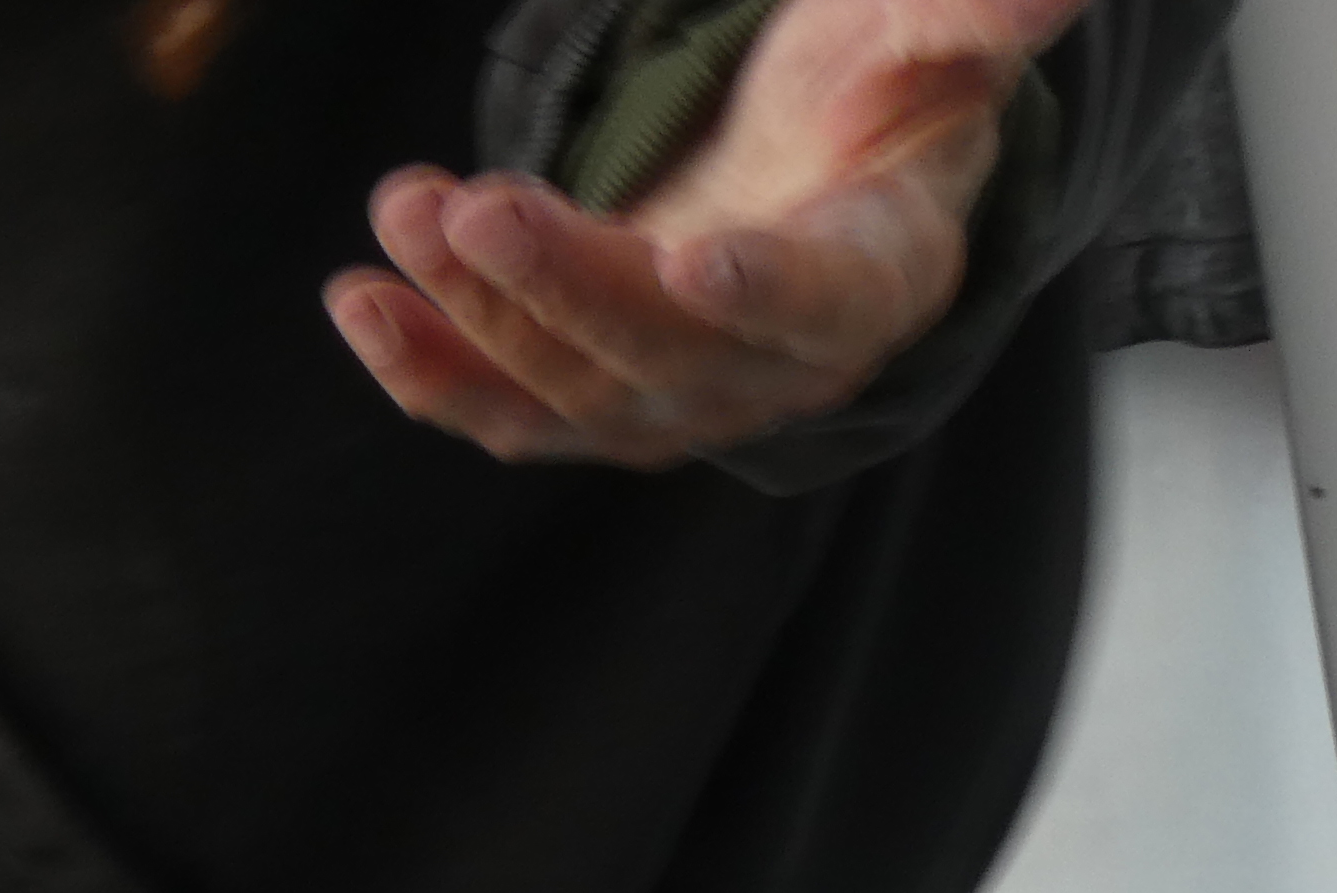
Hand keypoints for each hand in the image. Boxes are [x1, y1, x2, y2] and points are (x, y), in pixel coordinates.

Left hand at [329, 0, 1085, 469]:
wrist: (814, 179)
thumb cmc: (882, 93)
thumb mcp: (932, 37)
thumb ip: (978, 18)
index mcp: (875, 272)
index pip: (821, 299)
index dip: (763, 293)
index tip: (697, 262)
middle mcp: (772, 366)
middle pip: (663, 351)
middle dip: (563, 285)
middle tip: (475, 208)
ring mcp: (674, 401)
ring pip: (567, 385)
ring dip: (471, 312)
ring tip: (404, 210)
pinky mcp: (591, 405)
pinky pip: (501, 409)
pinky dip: (424, 369)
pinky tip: (358, 303)